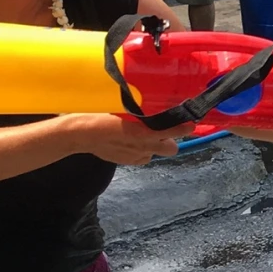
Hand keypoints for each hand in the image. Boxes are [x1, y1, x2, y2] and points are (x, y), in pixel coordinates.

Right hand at [71, 114, 188, 164]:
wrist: (81, 134)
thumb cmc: (101, 116)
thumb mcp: (124, 110)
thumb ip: (142, 114)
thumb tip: (156, 109)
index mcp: (143, 132)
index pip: (172, 131)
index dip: (183, 128)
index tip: (191, 124)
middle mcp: (144, 146)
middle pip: (171, 148)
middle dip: (171, 140)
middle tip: (164, 130)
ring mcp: (136, 156)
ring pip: (155, 152)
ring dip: (154, 146)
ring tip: (142, 135)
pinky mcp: (128, 162)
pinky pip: (142, 157)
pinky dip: (141, 151)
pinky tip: (130, 143)